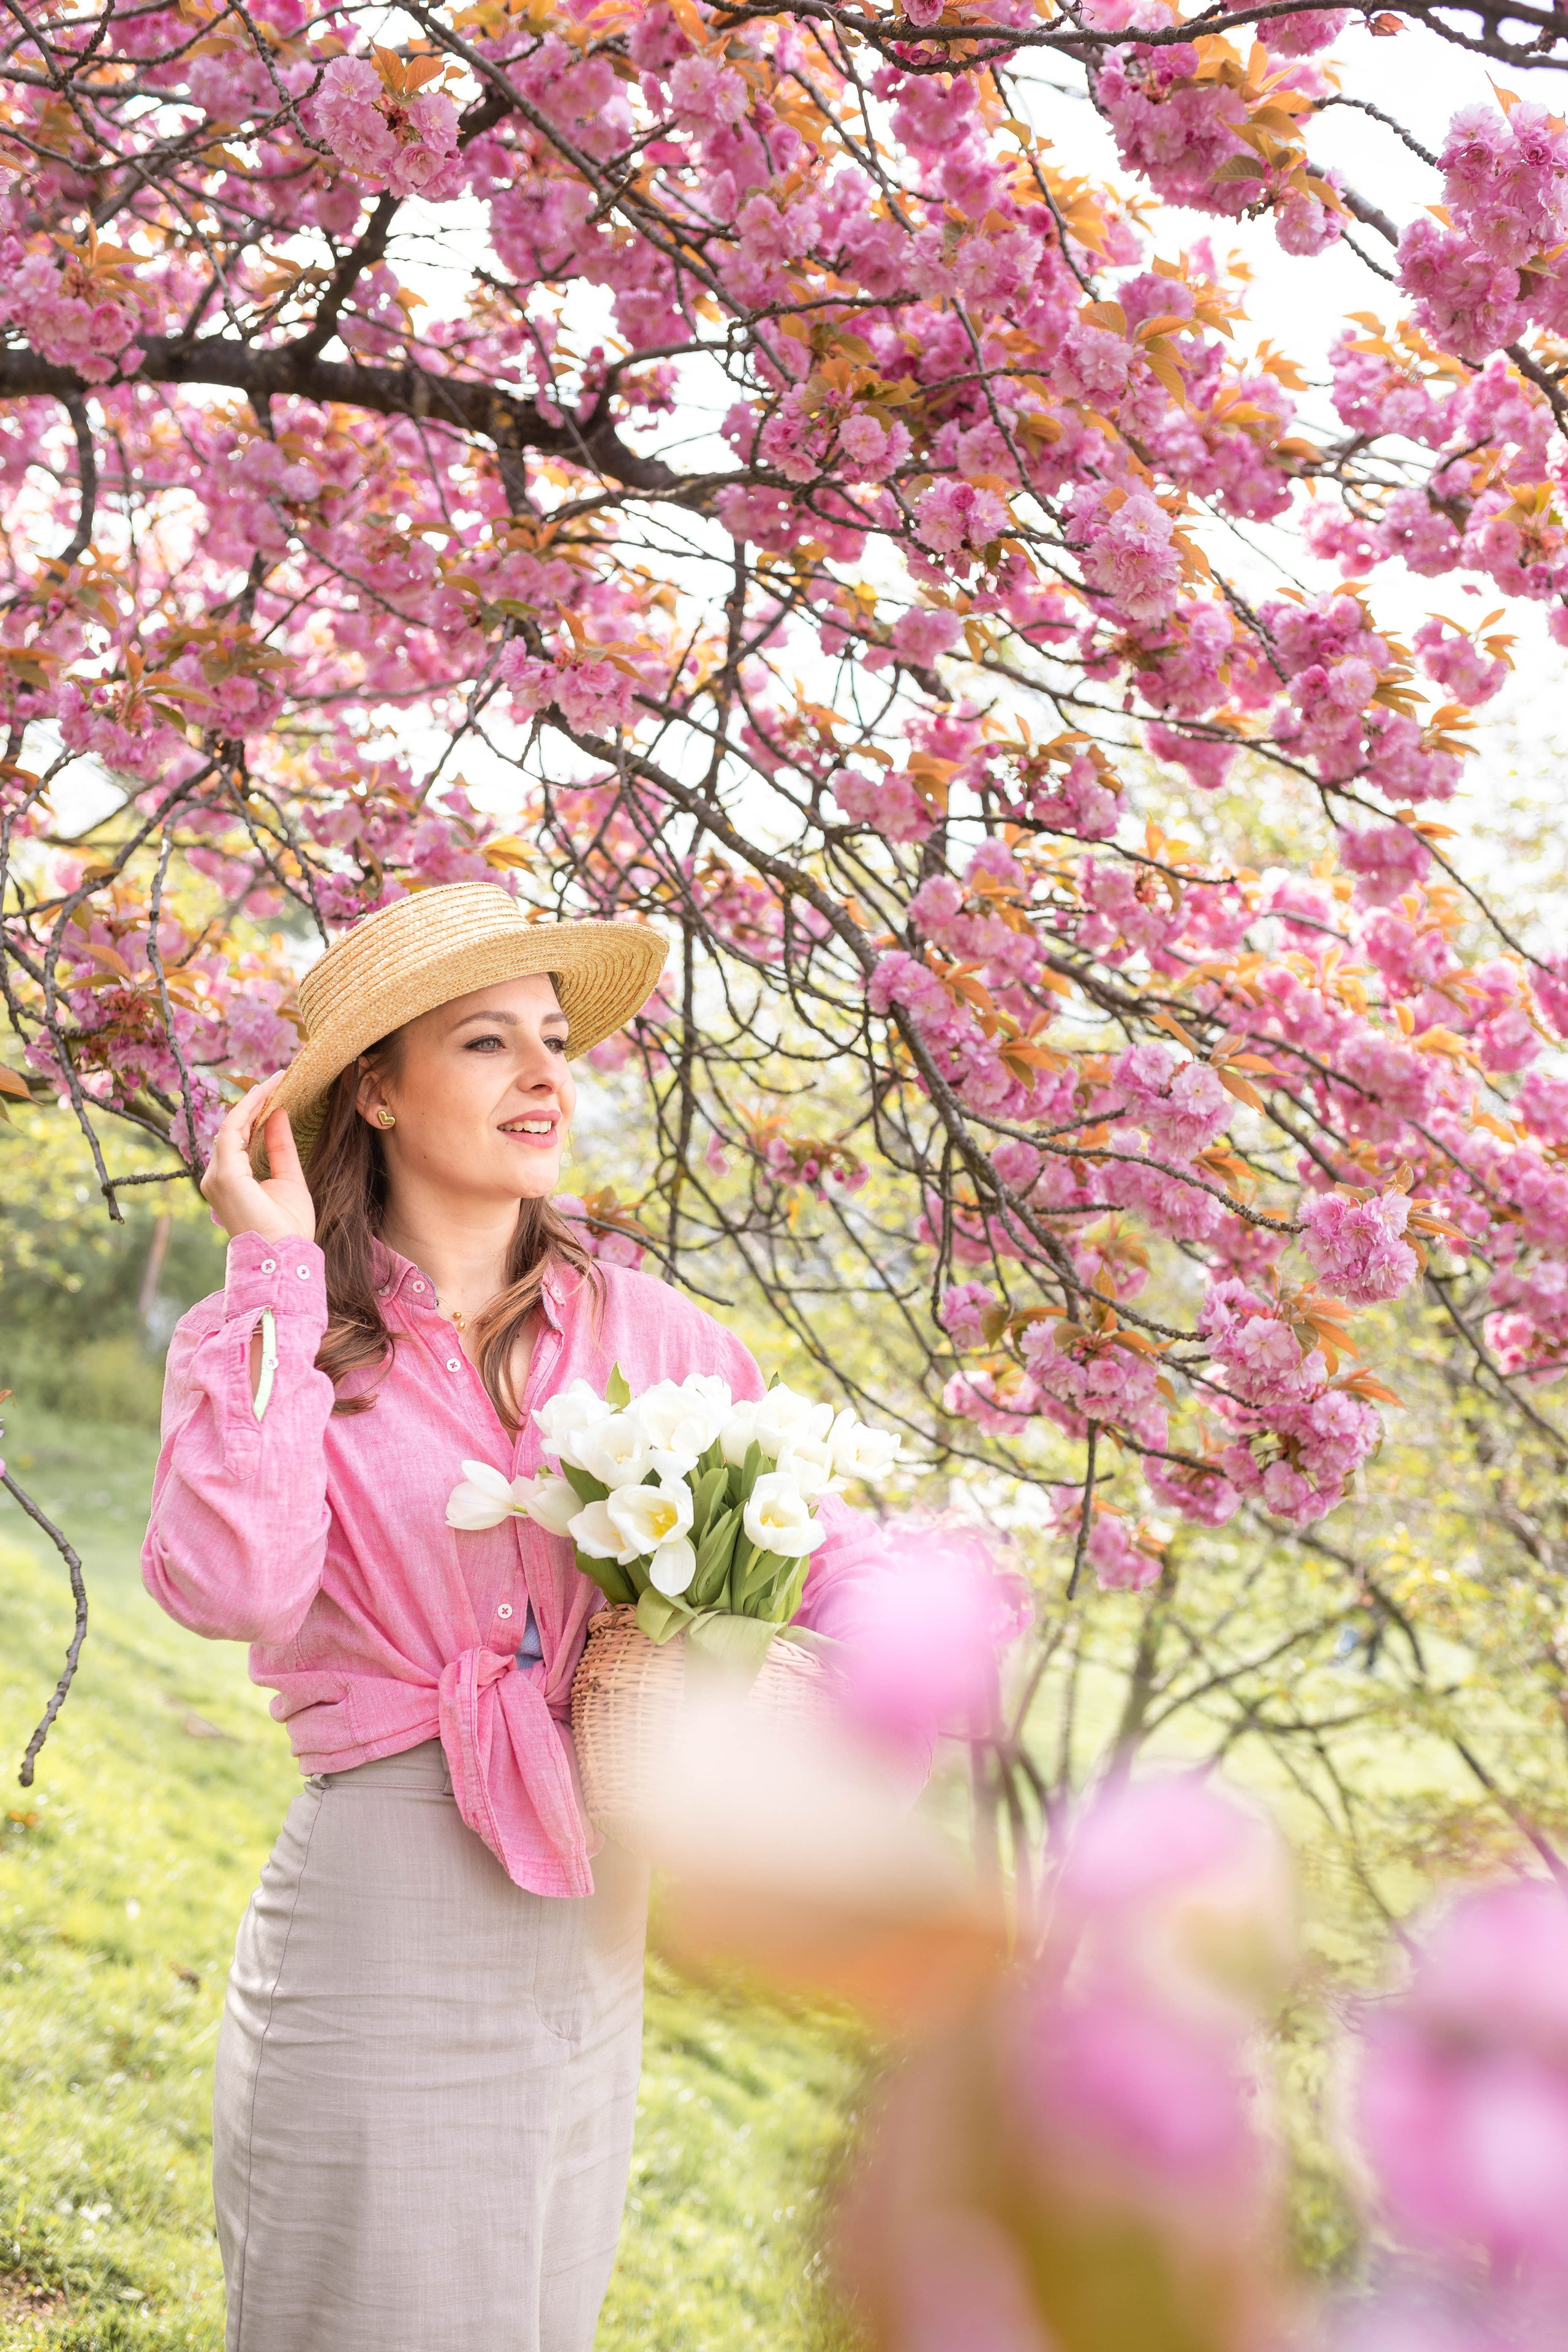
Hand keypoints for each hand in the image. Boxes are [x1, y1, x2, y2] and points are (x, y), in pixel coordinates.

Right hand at [200, 1073, 316, 1245]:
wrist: (286, 1254)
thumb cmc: (288, 1226)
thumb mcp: (289, 1178)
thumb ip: (281, 1147)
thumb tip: (279, 1114)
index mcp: (231, 1180)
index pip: (239, 1138)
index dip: (255, 1113)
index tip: (276, 1091)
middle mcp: (217, 1176)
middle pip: (233, 1129)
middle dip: (254, 1102)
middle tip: (277, 1079)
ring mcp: (217, 1176)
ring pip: (231, 1126)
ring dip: (252, 1101)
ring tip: (274, 1081)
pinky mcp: (225, 1175)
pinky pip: (233, 1132)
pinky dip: (248, 1111)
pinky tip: (265, 1095)